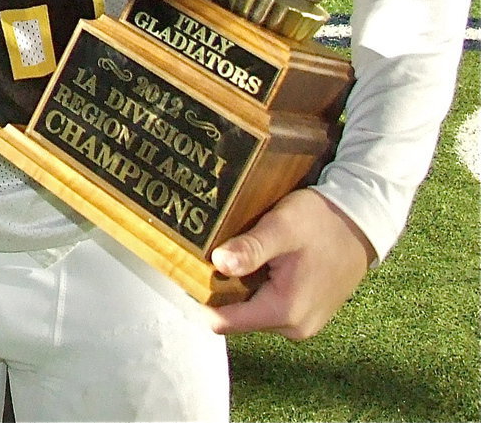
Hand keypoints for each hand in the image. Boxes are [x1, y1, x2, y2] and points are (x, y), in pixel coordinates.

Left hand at [203, 188, 373, 340]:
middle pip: (235, 315)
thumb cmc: (322, 221)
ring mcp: (302, 321)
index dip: (200, 297)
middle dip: (220, 287)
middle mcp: (293, 326)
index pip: (224, 321)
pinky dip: (257, 284)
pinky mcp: (305, 311)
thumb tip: (218, 263)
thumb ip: (251, 249)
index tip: (184, 270)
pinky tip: (257, 258)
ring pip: (251, 308)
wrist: (362, 220)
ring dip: (239, 284)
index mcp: (285, 311)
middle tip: (208, 252)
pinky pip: (268, 303)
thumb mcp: (282, 227)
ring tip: (235, 250)